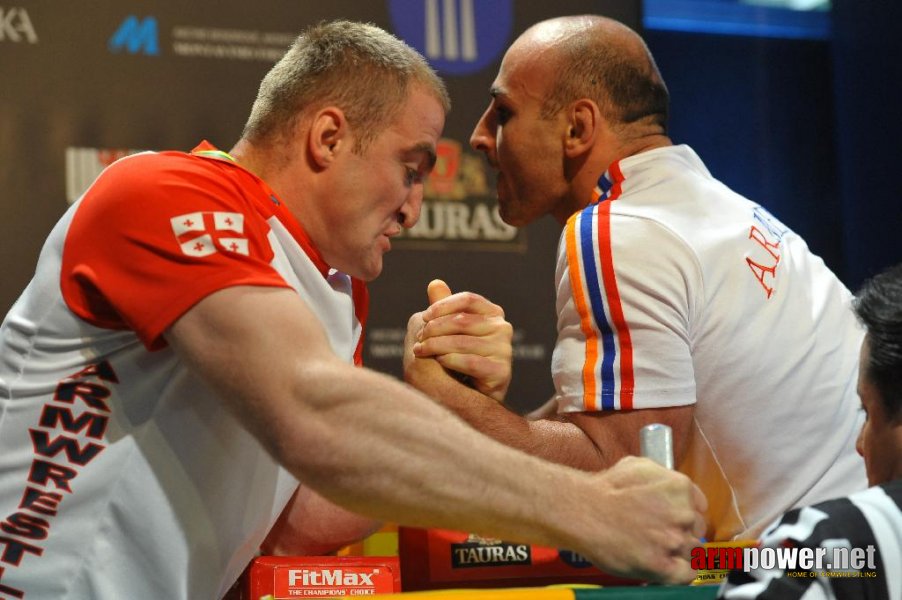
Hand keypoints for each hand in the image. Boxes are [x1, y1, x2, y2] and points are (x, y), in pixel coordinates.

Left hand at [411, 280, 512, 402]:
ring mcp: (505, 350)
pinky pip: (470, 362)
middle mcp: (503, 328)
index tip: (425, 316)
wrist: (474, 394)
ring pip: (463, 342)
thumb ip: (445, 308)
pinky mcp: (502, 372)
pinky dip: (450, 360)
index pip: (468, 299)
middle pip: (463, 320)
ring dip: (436, 346)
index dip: (444, 305)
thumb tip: (435, 283)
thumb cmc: (460, 356)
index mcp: (493, 313)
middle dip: (435, 328)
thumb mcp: (451, 330)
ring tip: (420, 351)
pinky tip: (439, 362)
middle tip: (418, 338)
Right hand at [575, 457, 706, 583]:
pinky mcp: (663, 565)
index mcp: (680, 488)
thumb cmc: (605, 488)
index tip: (676, 520)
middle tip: (661, 534)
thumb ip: (663, 477)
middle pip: (697, 530)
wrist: (583, 510)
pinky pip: (687, 574)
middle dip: (682, 532)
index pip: (699, 507)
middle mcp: (683, 514)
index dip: (686, 514)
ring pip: (693, 552)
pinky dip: (680, 573)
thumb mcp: (639, 466)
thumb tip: (672, 488)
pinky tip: (666, 566)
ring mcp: (674, 541)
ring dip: (680, 552)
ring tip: (659, 550)